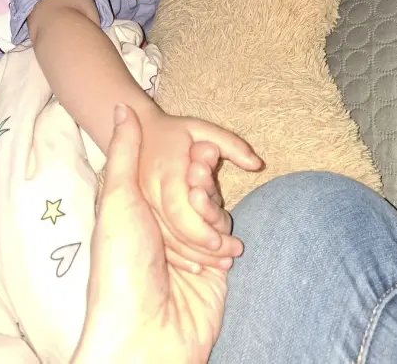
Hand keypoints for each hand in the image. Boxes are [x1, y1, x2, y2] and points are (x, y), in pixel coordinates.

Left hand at [72, 105, 230, 363]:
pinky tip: (224, 243)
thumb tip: (119, 107)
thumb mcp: (118, 199)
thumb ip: (125, 151)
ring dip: (214, 213)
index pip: (170, 172)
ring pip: (215, 212)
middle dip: (202, 185)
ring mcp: (190, 249)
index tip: (196, 149)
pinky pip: (227, 240)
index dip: (186, 161)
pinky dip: (225, 238)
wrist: (143, 334)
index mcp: (138, 210)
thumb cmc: (121, 264)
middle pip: (195, 190)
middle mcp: (163, 227)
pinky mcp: (214, 270)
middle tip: (202, 182)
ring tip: (208, 220)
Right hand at [137, 105, 261, 269]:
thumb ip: (231, 145)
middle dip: (202, 248)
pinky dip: (178, 258)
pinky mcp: (139, 215)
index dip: (197, 228)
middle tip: (231, 259)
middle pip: (173, 229)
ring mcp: (141, 205)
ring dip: (194, 257)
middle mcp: (148, 190)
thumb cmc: (177, 132)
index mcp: (165, 168)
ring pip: (165, 240)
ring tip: (222, 264)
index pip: (177, 206)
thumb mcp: (204, 129)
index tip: (221, 241)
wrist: (139, 133)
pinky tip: (198, 267)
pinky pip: (157, 241)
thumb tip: (257, 165)